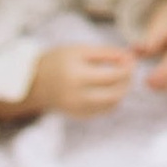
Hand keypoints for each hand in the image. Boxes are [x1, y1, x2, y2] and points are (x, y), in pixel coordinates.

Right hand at [22, 40, 136, 119]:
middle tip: (131, 70)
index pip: (112, 76)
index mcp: (76, 75)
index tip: (132, 60)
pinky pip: (102, 111)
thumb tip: (129, 57)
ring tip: (123, 78)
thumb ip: (106, 53)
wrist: (34, 82)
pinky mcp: (77, 116)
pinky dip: (112, 101)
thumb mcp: (80, 50)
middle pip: (114, 93)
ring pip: (111, 104)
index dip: (126, 68)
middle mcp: (76, 95)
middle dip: (127, 81)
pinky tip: (112, 89)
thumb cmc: (59, 60)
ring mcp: (77, 108)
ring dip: (122, 91)